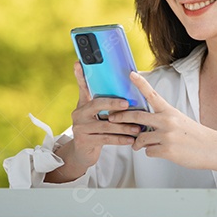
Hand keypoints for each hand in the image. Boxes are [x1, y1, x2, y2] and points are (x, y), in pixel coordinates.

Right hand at [47, 62, 141, 182]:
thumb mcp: (96, 115)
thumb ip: (104, 104)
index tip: (78, 63)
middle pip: (97, 104)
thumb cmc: (95, 130)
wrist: (82, 153)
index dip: (80, 75)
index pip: (82, 86)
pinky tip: (131, 140)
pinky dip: (120, 139)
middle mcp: (78, 114)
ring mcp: (80, 128)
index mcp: (83, 104)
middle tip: (127, 104)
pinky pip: (106, 139)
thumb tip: (124, 90)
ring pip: (106, 125)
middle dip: (113, 104)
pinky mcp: (85, 141)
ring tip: (137, 128)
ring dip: (124, 127)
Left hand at [109, 72, 216, 174]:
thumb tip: (144, 126)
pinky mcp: (167, 150)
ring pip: (139, 139)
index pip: (153, 94)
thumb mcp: (179, 120)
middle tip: (111, 118)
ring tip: (139, 145)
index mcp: (170, 111)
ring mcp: (166, 136)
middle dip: (121, 118)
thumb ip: (162, 120)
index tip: (130, 74)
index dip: (141, 84)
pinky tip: (159, 152)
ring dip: (137, 143)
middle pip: (137, 117)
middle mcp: (167, 121)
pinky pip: (148, 152)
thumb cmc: (195, 135)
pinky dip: (150, 153)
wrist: (211, 148)